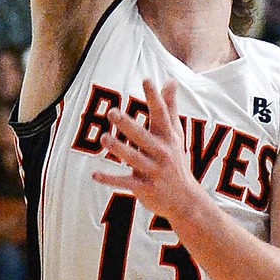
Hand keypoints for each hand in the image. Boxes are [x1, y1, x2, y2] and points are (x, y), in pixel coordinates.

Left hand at [94, 79, 193, 221]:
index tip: (146, 80)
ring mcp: (153, 171)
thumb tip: (170, 80)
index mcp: (168, 138)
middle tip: (112, 112)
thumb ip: (169, 107)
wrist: (185, 200)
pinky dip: (109, 179)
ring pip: (133, 159)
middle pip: (143, 137)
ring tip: (104, 138)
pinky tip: (94, 174)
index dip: (154, 97)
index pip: (161, 114)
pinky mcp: (144, 187)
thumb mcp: (175, 134)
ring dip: (119, 149)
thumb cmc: (176, 160)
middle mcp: (162, 153)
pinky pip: (124, 182)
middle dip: (129, 125)